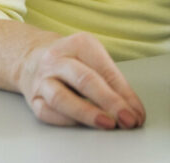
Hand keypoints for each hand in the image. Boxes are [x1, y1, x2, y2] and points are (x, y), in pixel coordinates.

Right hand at [16, 32, 145, 128]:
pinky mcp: (32, 98)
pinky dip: (67, 120)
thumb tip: (132, 109)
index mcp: (80, 44)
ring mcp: (42, 79)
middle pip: (85, 80)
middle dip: (110, 102)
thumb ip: (112, 80)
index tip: (137, 112)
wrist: (32, 58)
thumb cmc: (72, 59)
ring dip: (87, 113)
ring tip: (107, 123)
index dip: (124, 94)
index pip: (106, 70)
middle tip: (127, 118)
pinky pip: (48, 112)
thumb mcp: (94, 57)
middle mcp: (58, 59)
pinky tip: (83, 125)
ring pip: (61, 98)